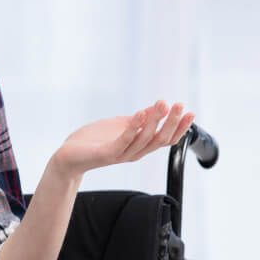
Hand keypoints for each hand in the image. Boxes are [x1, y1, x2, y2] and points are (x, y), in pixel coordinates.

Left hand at [52, 100, 193, 176]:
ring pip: (145, 139)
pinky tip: (139, 113)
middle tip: (180, 105)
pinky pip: (124, 141)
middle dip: (172, 122)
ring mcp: (122, 154)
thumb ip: (139, 119)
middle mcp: (134, 152)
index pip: (166, 139)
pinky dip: (133, 127)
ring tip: (162, 104)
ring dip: (155, 121)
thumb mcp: (120, 125)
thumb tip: (157, 109)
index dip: (179, 128)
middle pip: (160, 139)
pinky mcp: (107, 153)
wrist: (69, 155)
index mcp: (139, 146)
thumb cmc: (94, 140)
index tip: (190, 113)